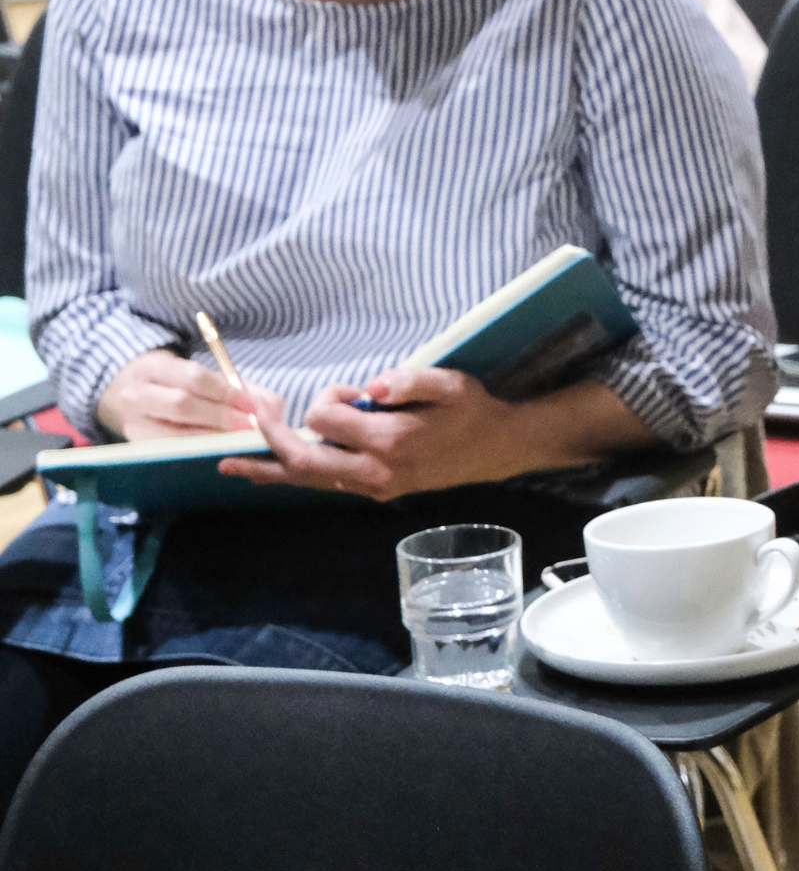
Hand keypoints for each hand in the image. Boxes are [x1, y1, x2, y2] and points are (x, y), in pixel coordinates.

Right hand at [98, 350, 285, 442]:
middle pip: (182, 406)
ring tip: (239, 442)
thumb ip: (239, 387)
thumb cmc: (184, 385)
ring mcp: (132, 427)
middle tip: (248, 427)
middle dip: (220, 417)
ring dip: (212, 440)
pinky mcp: (139, 451)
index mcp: (153, 368)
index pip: (193, 378)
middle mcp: (135, 396)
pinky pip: (173, 454)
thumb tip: (267, 410)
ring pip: (175, 436)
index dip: (225, 392)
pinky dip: (201, 453)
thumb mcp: (204, 375)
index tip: (251, 405)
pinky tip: (221, 453)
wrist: (141, 398)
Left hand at [218, 367, 542, 501]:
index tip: (351, 390)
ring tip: (232, 465)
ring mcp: (373, 486)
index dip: (327, 399)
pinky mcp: (375, 489)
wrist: (494, 449)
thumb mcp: (450, 384)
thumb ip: (408, 381)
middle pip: (304, 463)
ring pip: (309, 481)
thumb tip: (369, 386)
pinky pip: (326, 484)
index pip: (328, 421)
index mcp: (390, 442)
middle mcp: (375, 471)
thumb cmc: (471, 411)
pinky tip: (274, 471)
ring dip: (271, 470)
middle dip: (270, 443)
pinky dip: (295, 476)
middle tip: (249, 420)